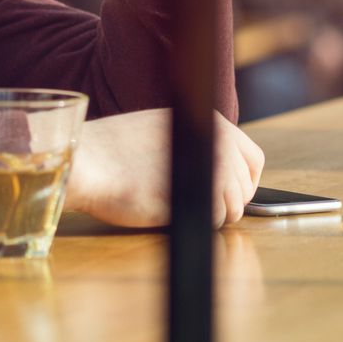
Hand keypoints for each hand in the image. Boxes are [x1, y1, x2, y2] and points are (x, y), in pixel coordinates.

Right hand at [64, 108, 264, 228]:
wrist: (89, 161)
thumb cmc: (115, 151)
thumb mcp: (162, 130)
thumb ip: (194, 140)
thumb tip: (222, 168)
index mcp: (209, 119)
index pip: (253, 158)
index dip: (244, 182)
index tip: (228, 195)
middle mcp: (218, 137)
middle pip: (246, 186)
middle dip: (229, 203)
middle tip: (198, 207)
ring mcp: (212, 164)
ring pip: (235, 205)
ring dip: (214, 214)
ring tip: (181, 206)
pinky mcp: (201, 191)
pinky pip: (215, 219)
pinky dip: (198, 222)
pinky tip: (172, 210)